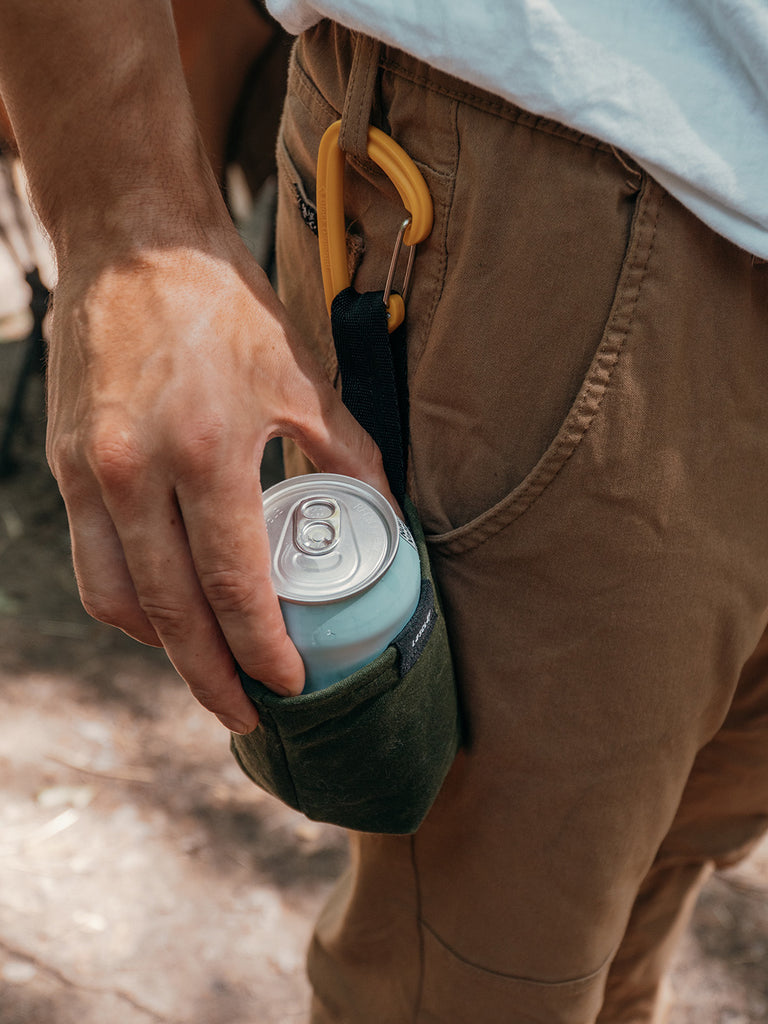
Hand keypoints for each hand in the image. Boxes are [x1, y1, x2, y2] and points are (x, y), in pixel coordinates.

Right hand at [46, 228, 392, 732]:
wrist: (133, 243)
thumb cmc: (224, 307)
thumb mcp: (302, 377)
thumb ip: (348, 453)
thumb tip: (386, 513)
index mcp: (207, 451)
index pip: (233, 586)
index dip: (262, 649)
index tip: (288, 684)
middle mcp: (136, 471)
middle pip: (172, 612)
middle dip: (212, 677)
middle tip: (247, 713)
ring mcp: (90, 471)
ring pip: (119, 600)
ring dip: (163, 651)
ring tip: (207, 672)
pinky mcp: (65, 464)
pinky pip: (91, 561)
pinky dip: (127, 605)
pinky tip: (162, 616)